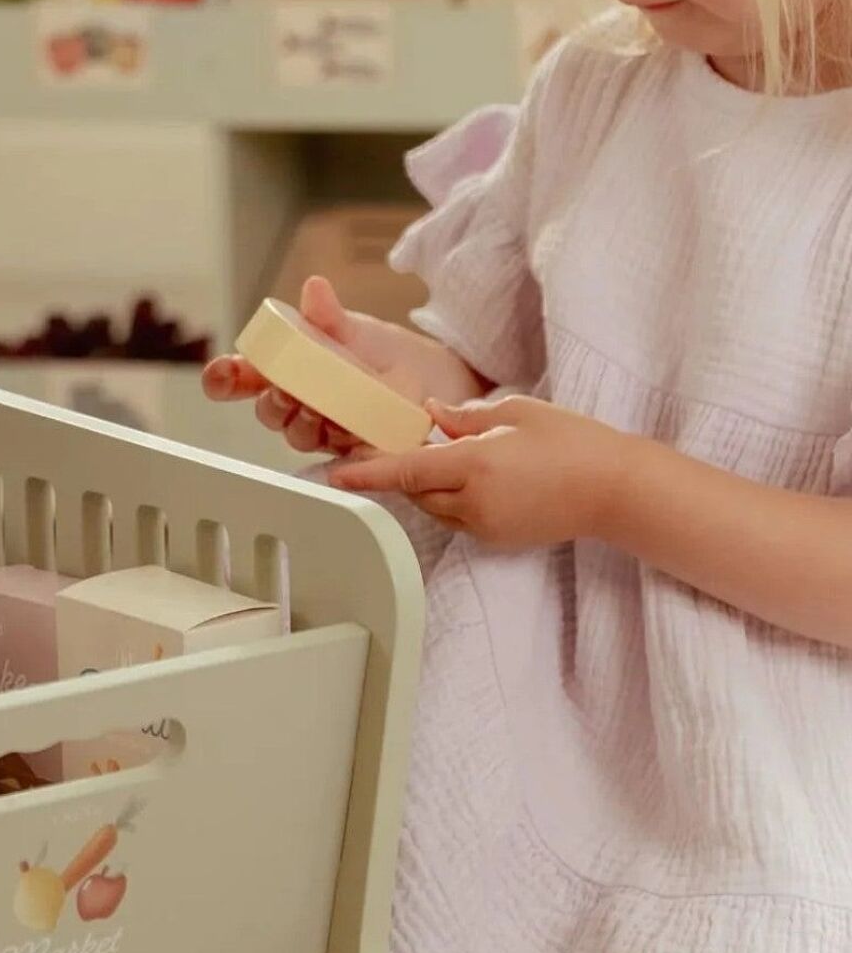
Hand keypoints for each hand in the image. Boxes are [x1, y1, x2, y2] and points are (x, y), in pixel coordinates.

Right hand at [203, 276, 481, 456]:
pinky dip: (334, 441)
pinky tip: (342, 430)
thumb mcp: (355, 330)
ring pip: (295, 434)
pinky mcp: (350, 450)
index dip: (224, 378)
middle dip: (271, 402)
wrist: (434, 380)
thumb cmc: (384, 354)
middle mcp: (298, 402)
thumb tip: (314, 288)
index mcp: (288, 369)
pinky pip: (332, 454)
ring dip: (300, 422)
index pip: (240, 378)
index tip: (225, 372)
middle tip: (286, 389)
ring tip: (318, 409)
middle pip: (266, 411)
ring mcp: (322, 428)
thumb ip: (329, 315)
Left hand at [328, 394, 637, 547]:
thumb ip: (466, 417)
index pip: (407, 470)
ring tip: (458, 458)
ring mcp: (486, 526)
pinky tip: (480, 480)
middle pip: (417, 490)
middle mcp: (474, 502)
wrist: (615, 490)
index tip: (337, 475)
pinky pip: (458, 520)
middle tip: (409, 443)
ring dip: (432, 485)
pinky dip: (455, 500)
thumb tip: (432, 416)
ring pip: (436, 508)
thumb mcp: (517, 412)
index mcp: (476, 465)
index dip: (369, 474)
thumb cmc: (574, 444)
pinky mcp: (497, 540)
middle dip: (408, 470)